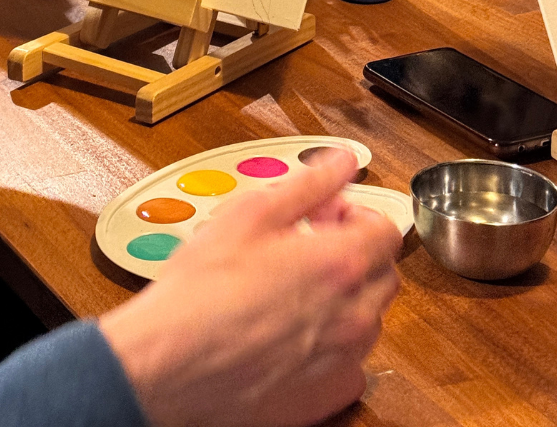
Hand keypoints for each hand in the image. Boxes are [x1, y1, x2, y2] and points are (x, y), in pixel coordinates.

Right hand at [99, 149, 401, 426]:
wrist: (170, 360)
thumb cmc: (203, 289)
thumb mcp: (253, 212)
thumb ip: (309, 183)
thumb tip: (342, 162)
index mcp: (339, 263)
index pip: (385, 229)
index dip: (356, 212)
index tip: (326, 213)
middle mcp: (351, 314)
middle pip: (383, 271)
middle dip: (356, 250)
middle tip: (311, 243)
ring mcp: (340, 359)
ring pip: (369, 317)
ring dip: (348, 295)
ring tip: (298, 285)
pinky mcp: (322, 395)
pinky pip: (352, 363)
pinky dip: (336, 343)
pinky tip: (297, 330)